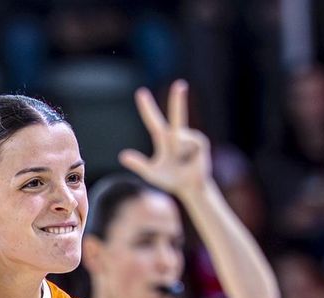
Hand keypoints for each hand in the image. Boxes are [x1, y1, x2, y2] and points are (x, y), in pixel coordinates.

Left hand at [120, 80, 211, 195]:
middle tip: (180, 84)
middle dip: (178, 99)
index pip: (153, 121)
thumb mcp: (151, 173)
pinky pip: (190, 142)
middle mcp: (177, 136)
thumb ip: (138, 164)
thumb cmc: (170, 180)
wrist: (189, 188)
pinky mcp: (201, 143)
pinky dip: (187, 151)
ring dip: (178, 151)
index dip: (147, 108)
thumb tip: (122, 156)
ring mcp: (190, 139)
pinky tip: (190, 159)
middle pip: (177, 114)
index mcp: (163, 140)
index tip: (141, 92)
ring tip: (180, 161)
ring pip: (180, 136)